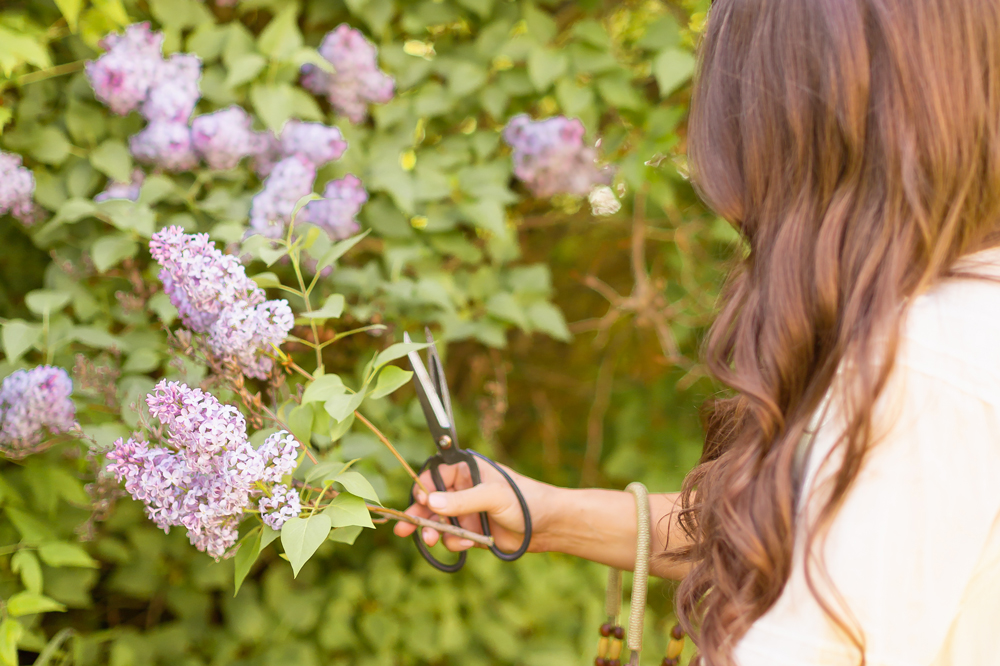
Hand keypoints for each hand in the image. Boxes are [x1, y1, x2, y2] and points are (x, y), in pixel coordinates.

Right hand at [392, 458, 551, 553]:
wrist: (549, 526)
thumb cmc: (525, 500)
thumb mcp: (493, 496)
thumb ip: (462, 501)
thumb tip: (430, 502)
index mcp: (466, 470)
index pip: (433, 476)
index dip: (422, 490)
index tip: (418, 503)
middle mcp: (463, 489)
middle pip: (430, 502)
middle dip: (418, 515)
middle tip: (403, 529)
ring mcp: (466, 512)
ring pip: (438, 522)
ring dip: (432, 531)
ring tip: (430, 539)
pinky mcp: (471, 532)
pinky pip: (452, 538)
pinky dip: (454, 543)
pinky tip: (466, 545)